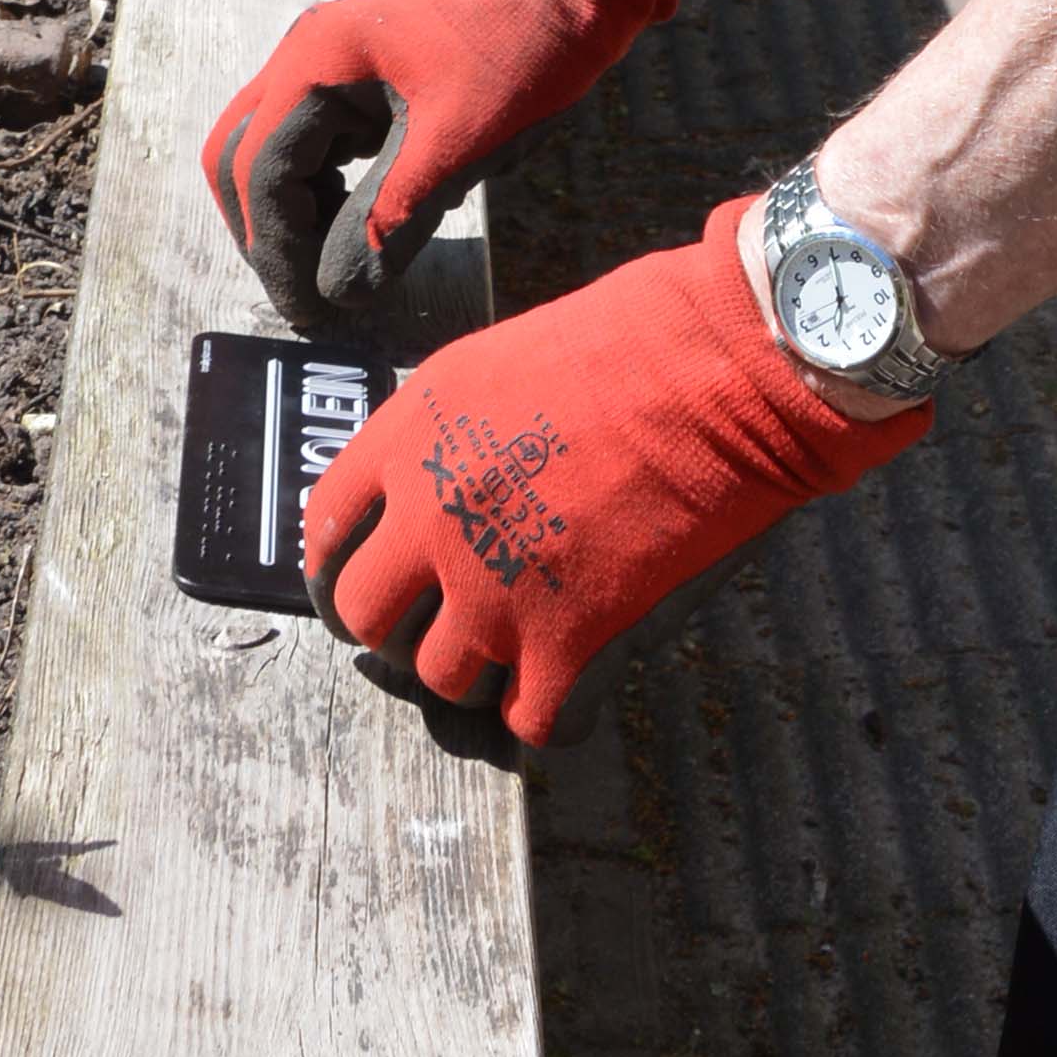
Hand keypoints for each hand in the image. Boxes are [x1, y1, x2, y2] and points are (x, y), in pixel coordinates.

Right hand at [202, 0, 680, 320]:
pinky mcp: (347, 71)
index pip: (259, 171)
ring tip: (336, 261)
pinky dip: (314, 185)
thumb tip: (337, 294)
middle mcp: (302, 53)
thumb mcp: (456, 148)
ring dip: (287, 210)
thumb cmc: (518, 56)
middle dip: (265, 231)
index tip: (308, 310)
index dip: (276, 250)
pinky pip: (303, 136)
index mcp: (317, 62)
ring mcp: (321, 58)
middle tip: (308, 293)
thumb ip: (388, 222)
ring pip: (264, 146)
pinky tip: (355, 219)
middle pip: (238, 156)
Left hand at [303, 197, 926, 750]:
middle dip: (397, 630)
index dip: (344, 566)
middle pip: (364, 619)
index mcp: (412, 438)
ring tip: (519, 652)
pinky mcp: (572, 641)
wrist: (728, 366)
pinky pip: (529, 721)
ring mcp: (496, 589)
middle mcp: (434, 520)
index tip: (369, 582)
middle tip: (439, 627)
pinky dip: (548, 713)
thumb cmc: (641, 336)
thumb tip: (441, 487)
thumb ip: (452, 434)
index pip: (328, 530)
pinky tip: (574, 682)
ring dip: (476, 674)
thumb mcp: (502, 361)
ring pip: (441, 680)